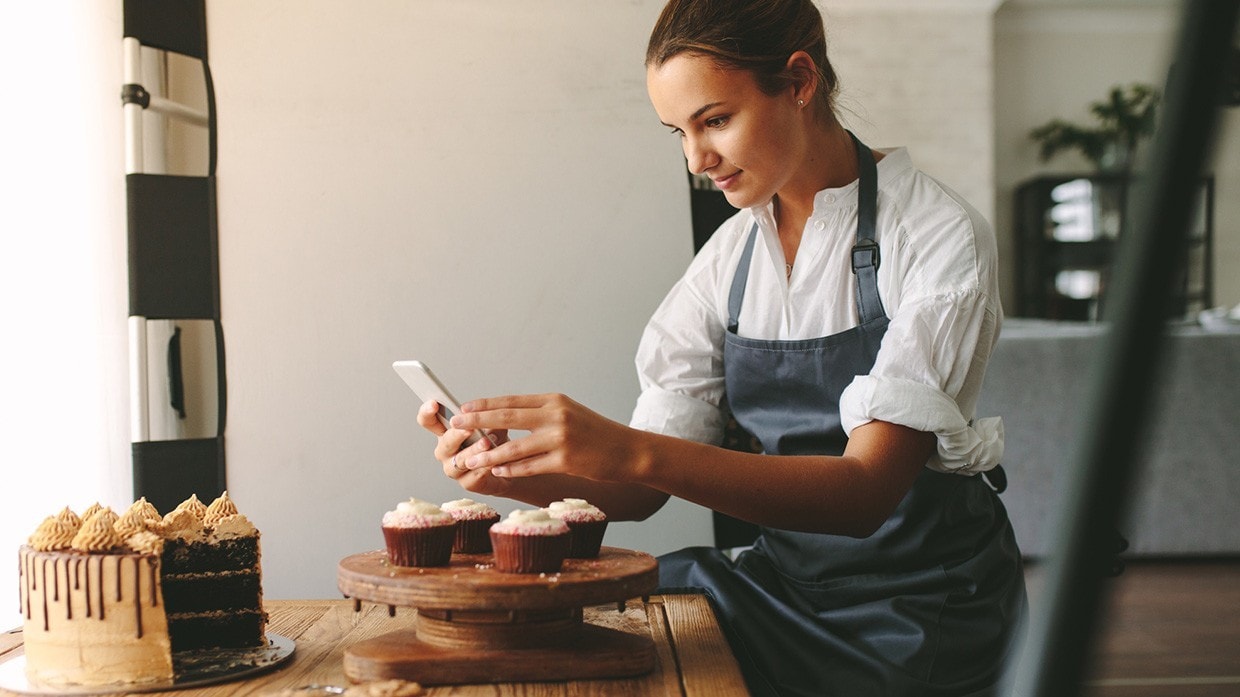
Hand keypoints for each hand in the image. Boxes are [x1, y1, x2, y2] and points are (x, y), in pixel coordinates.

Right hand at [415, 399, 510, 495]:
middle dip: (457, 434)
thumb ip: (489, 420)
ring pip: (459, 460)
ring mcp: (454, 469)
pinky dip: (484, 468)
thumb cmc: (495, 444)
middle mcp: (445, 451)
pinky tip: (492, 462)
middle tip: (468, 428)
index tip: (433, 404)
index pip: (428, 422)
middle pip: (445, 442)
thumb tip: (489, 416)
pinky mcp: (467, 483)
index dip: (427, 413)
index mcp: (446, 433)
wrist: (508, 469)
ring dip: (473, 451)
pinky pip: (473, 476)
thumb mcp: (493, 426)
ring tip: (486, 443)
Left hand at [450, 393, 642, 482]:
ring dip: (488, 455)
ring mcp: (560, 438)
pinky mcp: (565, 461)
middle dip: (477, 422)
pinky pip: (530, 467)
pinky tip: (497, 473)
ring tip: (468, 460)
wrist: (628, 450)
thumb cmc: (596, 434)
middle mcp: (555, 415)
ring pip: (514, 447)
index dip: (485, 405)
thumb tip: (508, 418)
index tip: (463, 408)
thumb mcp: (569, 414)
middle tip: (454, 426)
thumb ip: (541, 415)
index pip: (512, 400)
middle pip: (507, 417)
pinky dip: (511, 470)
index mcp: (554, 401)